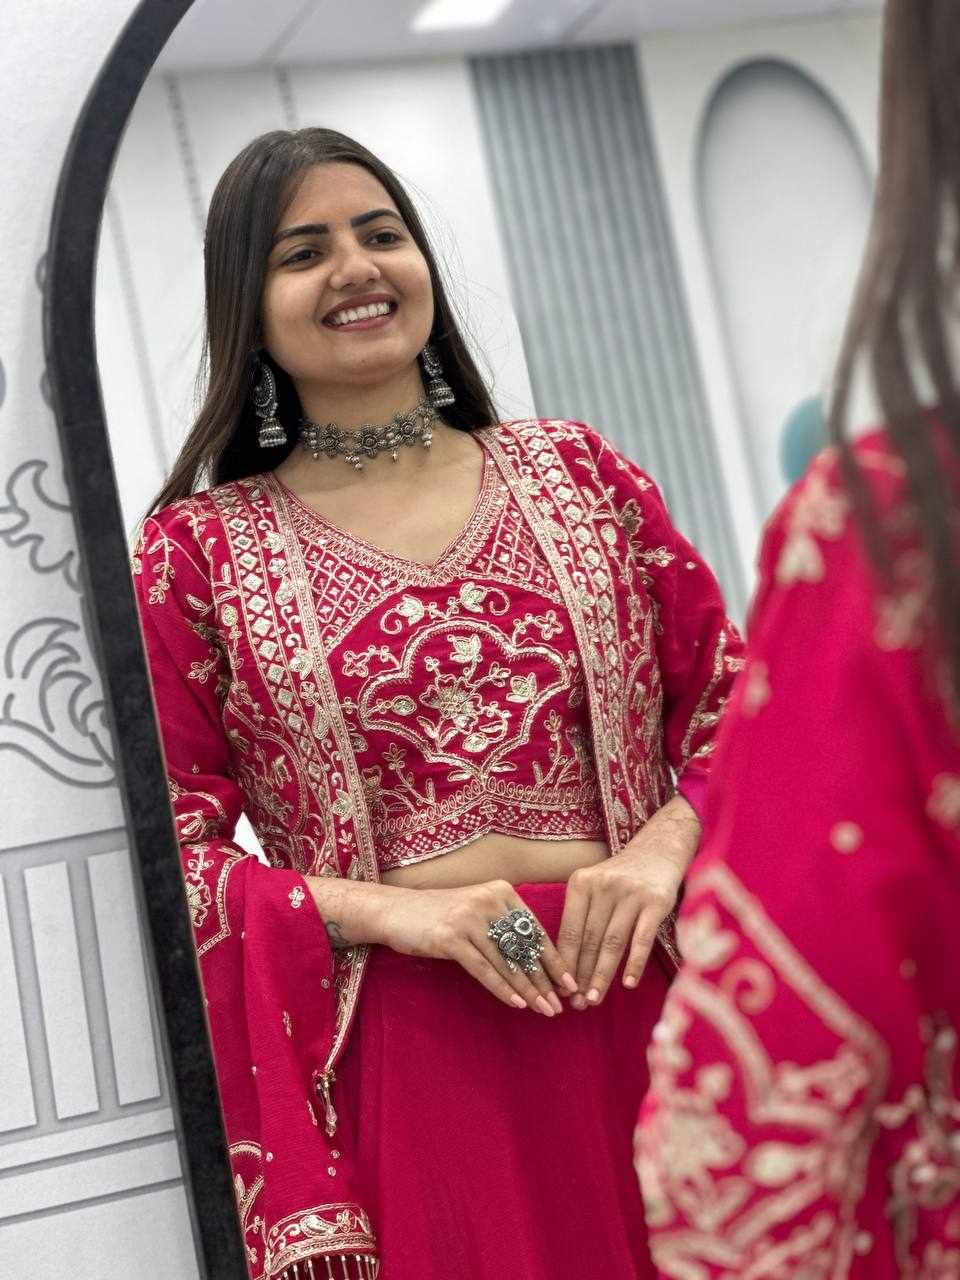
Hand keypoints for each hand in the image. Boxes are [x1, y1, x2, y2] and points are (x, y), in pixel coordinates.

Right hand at [375, 879, 577, 1016]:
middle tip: (560, 1005)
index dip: (554, 960)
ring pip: (507, 961)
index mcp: (502, 891)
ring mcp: (469, 918)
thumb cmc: (441, 916)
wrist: (396, 911)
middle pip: (525, 948)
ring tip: (544, 1010)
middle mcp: (489, 900)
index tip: (570, 984)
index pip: (536, 931)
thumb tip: (539, 963)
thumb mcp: (478, 912)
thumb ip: (505, 928)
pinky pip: (484, 968)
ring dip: (528, 989)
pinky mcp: (451, 937)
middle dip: (545, 980)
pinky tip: (517, 1004)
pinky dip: (502, 988)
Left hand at [557, 796, 700, 1006]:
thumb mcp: (594, 888)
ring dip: (602, 975)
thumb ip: (581, 919)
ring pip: (612, 943)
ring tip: (594, 999)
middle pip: (589, 940)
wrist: (659, 850)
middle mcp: (603, 886)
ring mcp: (631, 893)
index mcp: (581, 883)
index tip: (560, 989)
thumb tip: (567, 967)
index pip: (570, 931)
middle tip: (576, 1004)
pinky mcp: (657, 901)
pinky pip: (642, 938)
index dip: (564, 963)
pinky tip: (628, 984)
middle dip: (581, 975)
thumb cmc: (620, 878)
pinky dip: (634, 963)